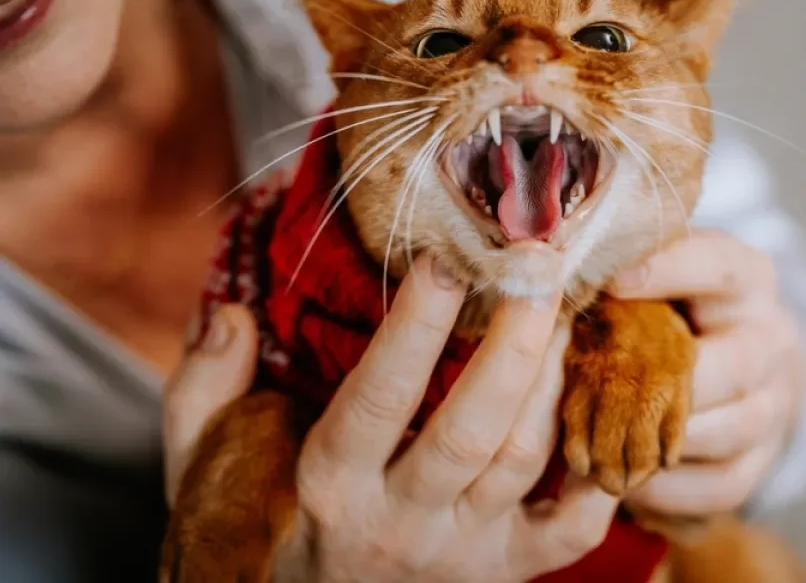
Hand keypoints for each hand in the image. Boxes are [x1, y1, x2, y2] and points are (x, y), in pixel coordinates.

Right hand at [163, 254, 617, 582]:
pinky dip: (599, 472)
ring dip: (551, 380)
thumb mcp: (202, 468)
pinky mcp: (507, 572)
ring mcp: (463, 554)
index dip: (416, 326)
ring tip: (566, 309)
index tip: (446, 256)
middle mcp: (401, 523)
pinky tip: (597, 404)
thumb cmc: (255, 533)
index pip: (378, 400)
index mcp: (328, 489)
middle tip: (539, 265)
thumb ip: (205, 390)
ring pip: (523, 461)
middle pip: (470, 429)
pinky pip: (573, 529)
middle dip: (513, 343)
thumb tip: (231, 313)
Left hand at [608, 231, 805, 516]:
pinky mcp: (761, 461)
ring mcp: (772, 405)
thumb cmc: (670, 310)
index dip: (669, 272)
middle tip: (602, 387)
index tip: (610, 282)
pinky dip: (670, 490)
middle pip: (731, 364)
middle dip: (662, 382)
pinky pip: (721, 486)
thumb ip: (622, 264)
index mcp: (745, 278)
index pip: (720, 266)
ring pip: (727, 430)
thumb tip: (551, 263)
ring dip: (660, 441)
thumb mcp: (656, 273)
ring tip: (604, 441)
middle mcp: (770, 339)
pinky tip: (628, 481)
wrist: (736, 367)